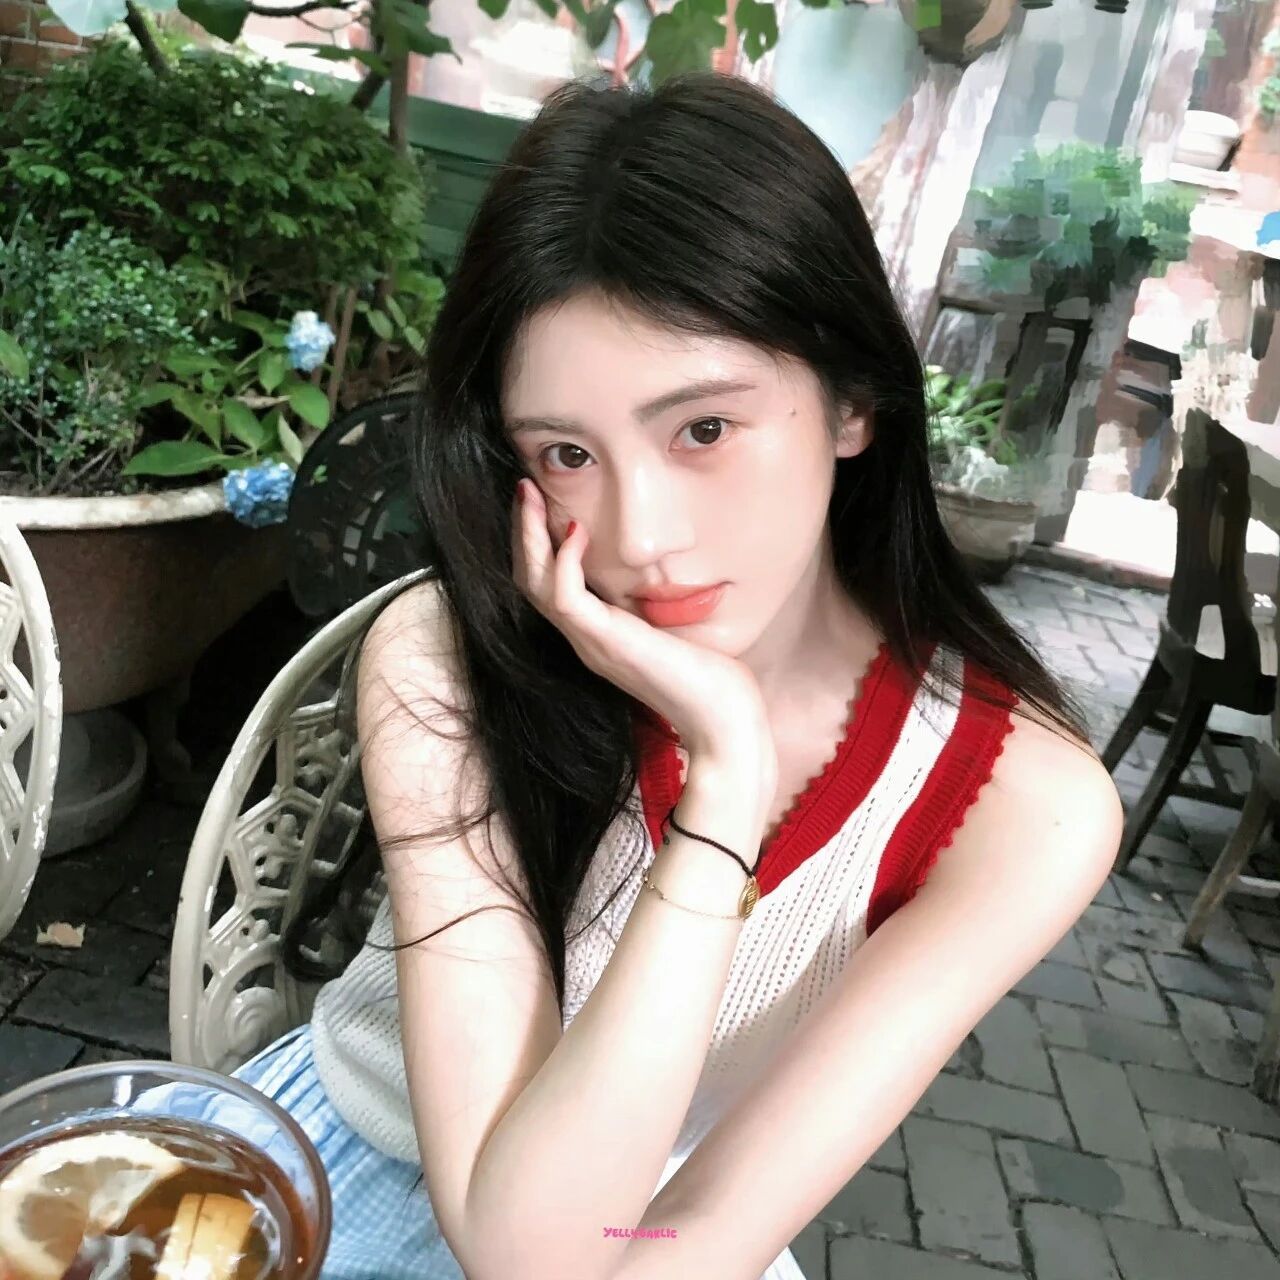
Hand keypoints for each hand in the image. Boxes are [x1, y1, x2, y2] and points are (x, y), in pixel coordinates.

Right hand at [511, 479, 776, 773]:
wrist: (721, 723)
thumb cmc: (712, 681)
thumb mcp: (678, 630)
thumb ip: (658, 606)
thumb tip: (667, 575)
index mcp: (598, 637)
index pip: (548, 586)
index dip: (539, 545)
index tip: (545, 504)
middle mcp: (585, 640)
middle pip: (529, 581)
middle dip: (524, 532)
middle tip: (525, 489)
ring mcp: (591, 643)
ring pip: (535, 585)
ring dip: (530, 537)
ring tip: (533, 497)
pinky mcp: (605, 642)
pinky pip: (564, 597)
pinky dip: (563, 560)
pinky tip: (575, 531)